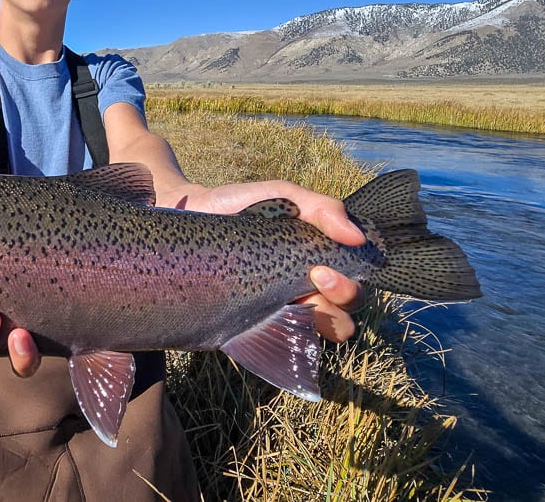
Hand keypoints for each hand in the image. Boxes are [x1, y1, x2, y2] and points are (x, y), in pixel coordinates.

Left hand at [176, 180, 365, 342]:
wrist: (187, 216)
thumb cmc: (237, 206)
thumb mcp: (282, 195)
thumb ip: (321, 207)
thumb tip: (357, 236)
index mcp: (316, 263)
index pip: (355, 283)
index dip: (351, 283)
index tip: (323, 266)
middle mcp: (304, 291)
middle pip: (347, 312)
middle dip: (343, 297)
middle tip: (314, 277)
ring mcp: (279, 312)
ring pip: (325, 334)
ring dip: (324, 322)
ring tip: (296, 299)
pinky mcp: (251, 330)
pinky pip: (282, 349)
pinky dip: (289, 341)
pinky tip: (271, 321)